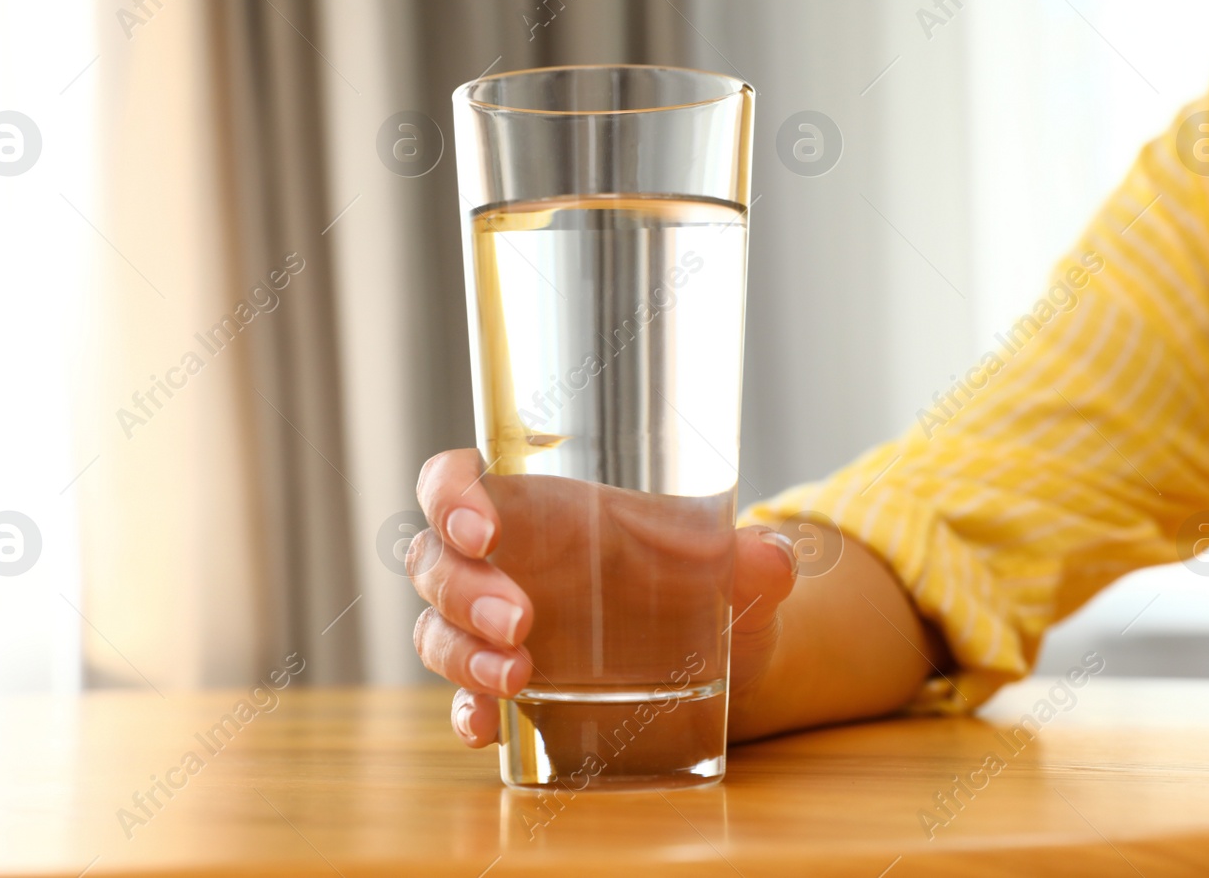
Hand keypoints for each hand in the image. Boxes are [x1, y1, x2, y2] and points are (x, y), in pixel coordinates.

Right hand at [410, 448, 797, 747]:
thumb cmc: (709, 583)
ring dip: (464, 653)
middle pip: (436, 562)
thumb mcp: (733, 565)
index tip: (483, 529)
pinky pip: (461, 697)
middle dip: (466, 591)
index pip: (454, 481)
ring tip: (517, 677)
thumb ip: (752, 560)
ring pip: (438, 629)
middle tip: (523, 620)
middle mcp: (504, 562)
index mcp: (537, 506)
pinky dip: (465, 712)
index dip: (449, 496)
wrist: (729, 656)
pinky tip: (486, 728)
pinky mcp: (509, 688)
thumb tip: (772, 559)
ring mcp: (496, 627)